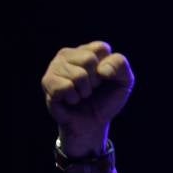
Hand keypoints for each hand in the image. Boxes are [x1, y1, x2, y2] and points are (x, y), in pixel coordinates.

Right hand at [41, 41, 134, 155]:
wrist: (92, 124)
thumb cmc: (106, 101)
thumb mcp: (124, 82)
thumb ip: (120, 65)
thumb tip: (101, 69)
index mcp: (88, 50)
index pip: (101, 48)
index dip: (108, 69)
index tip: (104, 79)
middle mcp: (69, 54)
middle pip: (88, 59)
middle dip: (95, 81)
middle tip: (91, 89)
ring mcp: (55, 66)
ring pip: (78, 75)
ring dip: (84, 92)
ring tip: (81, 95)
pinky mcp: (48, 82)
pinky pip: (65, 87)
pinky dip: (73, 98)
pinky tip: (71, 100)